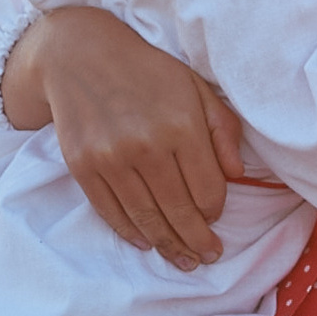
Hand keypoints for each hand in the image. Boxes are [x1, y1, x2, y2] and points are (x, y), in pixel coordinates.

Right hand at [1, 7, 243, 267]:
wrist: (79, 55)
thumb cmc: (147, 72)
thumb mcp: (196, 88)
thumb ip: (223, 129)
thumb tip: (237, 175)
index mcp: (181, 125)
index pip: (208, 190)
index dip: (216, 210)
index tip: (216, 216)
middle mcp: (146, 145)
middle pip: (179, 211)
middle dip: (198, 241)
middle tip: (208, 256)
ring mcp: (111, 158)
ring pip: (146, 218)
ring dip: (168, 245)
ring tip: (183, 260)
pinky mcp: (83, 166)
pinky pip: (110, 211)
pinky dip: (130, 232)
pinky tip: (146, 242)